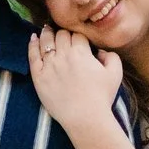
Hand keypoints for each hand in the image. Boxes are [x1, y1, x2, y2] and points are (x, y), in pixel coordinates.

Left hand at [29, 28, 125, 146]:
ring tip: (46, 29)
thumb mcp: (116, 73)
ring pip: (45, 41)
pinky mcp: (38, 77)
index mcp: (81, 52)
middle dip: (63, 33)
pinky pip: (33, 56)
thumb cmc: (102, 97)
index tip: (78, 40)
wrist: (86, 119)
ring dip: (47, 33)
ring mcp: (49, 65)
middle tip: (63, 35)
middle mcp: (63, 56)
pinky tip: (33, 38)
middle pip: (61, 35)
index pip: (77, 35)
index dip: (78, 36)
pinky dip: (32, 44)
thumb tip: (100, 51)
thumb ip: (111, 56)